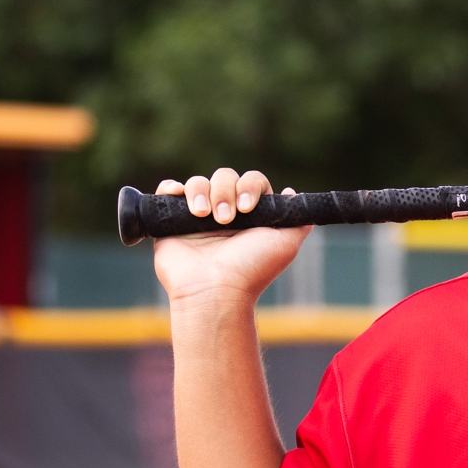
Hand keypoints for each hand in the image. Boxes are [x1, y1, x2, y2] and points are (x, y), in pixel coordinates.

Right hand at [151, 168, 309, 308]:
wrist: (215, 291)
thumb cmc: (251, 269)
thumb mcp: (286, 244)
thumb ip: (299, 219)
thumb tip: (292, 192)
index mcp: (250, 215)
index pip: (252, 181)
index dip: (250, 186)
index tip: (247, 208)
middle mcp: (223, 213)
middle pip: (224, 177)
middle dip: (226, 192)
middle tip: (226, 220)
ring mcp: (196, 217)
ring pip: (198, 182)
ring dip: (201, 192)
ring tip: (203, 216)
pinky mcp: (170, 222)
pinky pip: (168, 191)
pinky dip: (171, 187)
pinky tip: (178, 195)